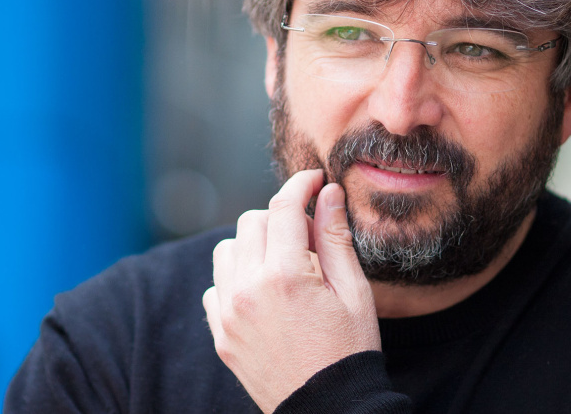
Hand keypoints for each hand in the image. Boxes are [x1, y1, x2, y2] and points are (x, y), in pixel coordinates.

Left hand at [202, 169, 380, 412]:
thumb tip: (328, 192)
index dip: (301, 185)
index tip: (314, 180)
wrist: (328, 410)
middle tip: (308, 236)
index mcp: (286, 276)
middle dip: (280, 218)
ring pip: (228, 249)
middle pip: (252, 222)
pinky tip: (265, 293)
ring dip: (254, 246)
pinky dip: (236, 279)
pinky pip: (216, 286)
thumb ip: (336, 237)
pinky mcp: (220, 334)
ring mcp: (227, 314)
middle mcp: (248, 290)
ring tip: (285, 265)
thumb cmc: (349, 351)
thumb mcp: (354, 292)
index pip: (284, 208)